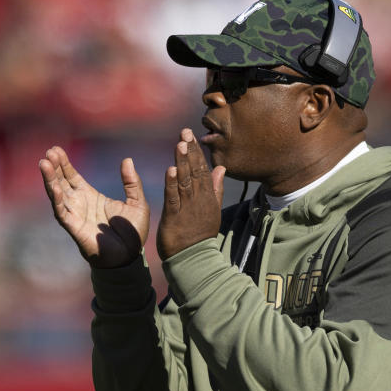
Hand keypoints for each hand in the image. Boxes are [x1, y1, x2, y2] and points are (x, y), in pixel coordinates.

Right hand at [39, 146, 149, 268]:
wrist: (130, 256)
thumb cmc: (132, 232)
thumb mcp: (137, 202)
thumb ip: (131, 182)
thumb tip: (127, 159)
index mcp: (91, 196)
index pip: (73, 176)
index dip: (64, 163)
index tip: (56, 149)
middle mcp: (79, 204)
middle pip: (62, 182)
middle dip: (54, 167)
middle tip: (49, 152)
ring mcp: (75, 215)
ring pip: (57, 194)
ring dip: (50, 179)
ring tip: (44, 163)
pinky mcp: (74, 227)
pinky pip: (62, 211)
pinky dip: (56, 199)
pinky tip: (54, 186)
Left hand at [157, 128, 225, 259]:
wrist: (194, 258)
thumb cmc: (200, 234)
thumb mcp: (212, 209)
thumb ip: (215, 188)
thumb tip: (220, 168)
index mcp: (207, 196)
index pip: (203, 169)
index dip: (196, 152)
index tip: (190, 136)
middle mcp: (199, 199)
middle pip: (195, 171)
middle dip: (190, 151)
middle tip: (185, 132)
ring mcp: (188, 207)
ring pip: (185, 181)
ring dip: (182, 162)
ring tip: (180, 144)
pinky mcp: (175, 217)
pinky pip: (174, 198)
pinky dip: (172, 184)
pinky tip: (171, 170)